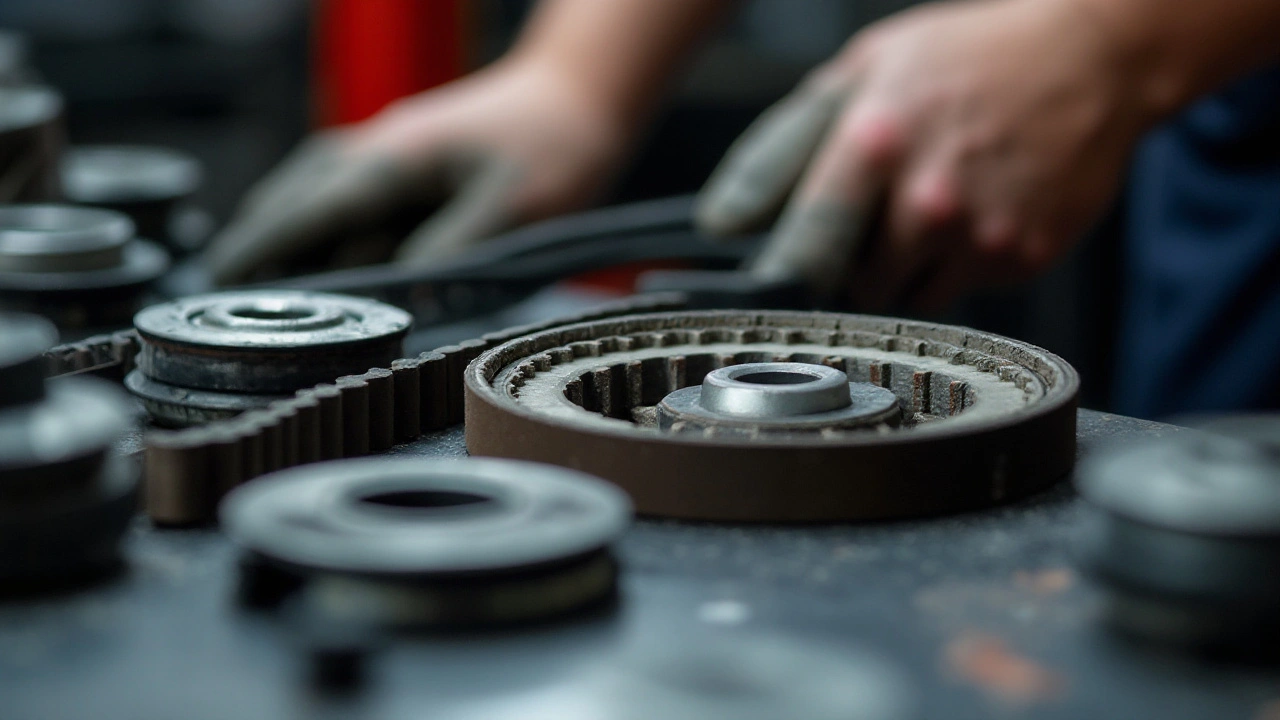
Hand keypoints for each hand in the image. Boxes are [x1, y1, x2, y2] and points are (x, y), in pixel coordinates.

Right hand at [205, 57, 630, 284]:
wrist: (574, 95)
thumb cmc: (552, 147)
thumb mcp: (514, 209)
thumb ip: (453, 249)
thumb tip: (397, 290)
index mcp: (394, 161)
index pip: (311, 212)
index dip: (265, 249)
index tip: (221, 281)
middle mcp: (375, 149)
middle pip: (294, 199)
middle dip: (257, 242)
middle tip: (221, 294)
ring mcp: (385, 148)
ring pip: (310, 191)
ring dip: (282, 231)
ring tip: (254, 280)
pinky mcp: (402, 158)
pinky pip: (340, 191)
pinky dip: (315, 220)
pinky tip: (317, 249)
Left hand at [696, 0, 1156, 309]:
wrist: (1094, 57)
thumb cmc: (970, 56)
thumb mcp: (866, 66)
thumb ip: (790, 140)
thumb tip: (726, 216)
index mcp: (873, 142)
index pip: (798, 247)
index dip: (778, 273)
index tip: (766, 285)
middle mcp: (925, 199)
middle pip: (850, 285)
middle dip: (845, 268)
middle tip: (865, 229)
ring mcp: (977, 235)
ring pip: (904, 296)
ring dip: (901, 270)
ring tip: (927, 210)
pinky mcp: (1022, 258)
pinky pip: (961, 289)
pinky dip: (957, 265)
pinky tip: (976, 211)